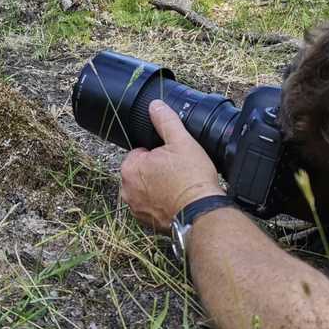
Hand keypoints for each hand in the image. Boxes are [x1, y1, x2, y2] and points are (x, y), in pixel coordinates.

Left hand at [119, 100, 222, 231]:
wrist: (202, 212)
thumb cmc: (191, 178)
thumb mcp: (181, 141)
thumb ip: (166, 121)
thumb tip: (155, 105)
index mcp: (130, 167)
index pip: (140, 152)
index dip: (159, 153)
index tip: (173, 159)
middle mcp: (127, 190)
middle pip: (142, 171)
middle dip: (157, 171)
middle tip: (179, 173)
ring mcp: (136, 208)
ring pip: (147, 189)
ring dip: (159, 188)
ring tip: (179, 187)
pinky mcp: (146, 223)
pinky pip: (152, 207)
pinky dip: (162, 204)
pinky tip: (178, 202)